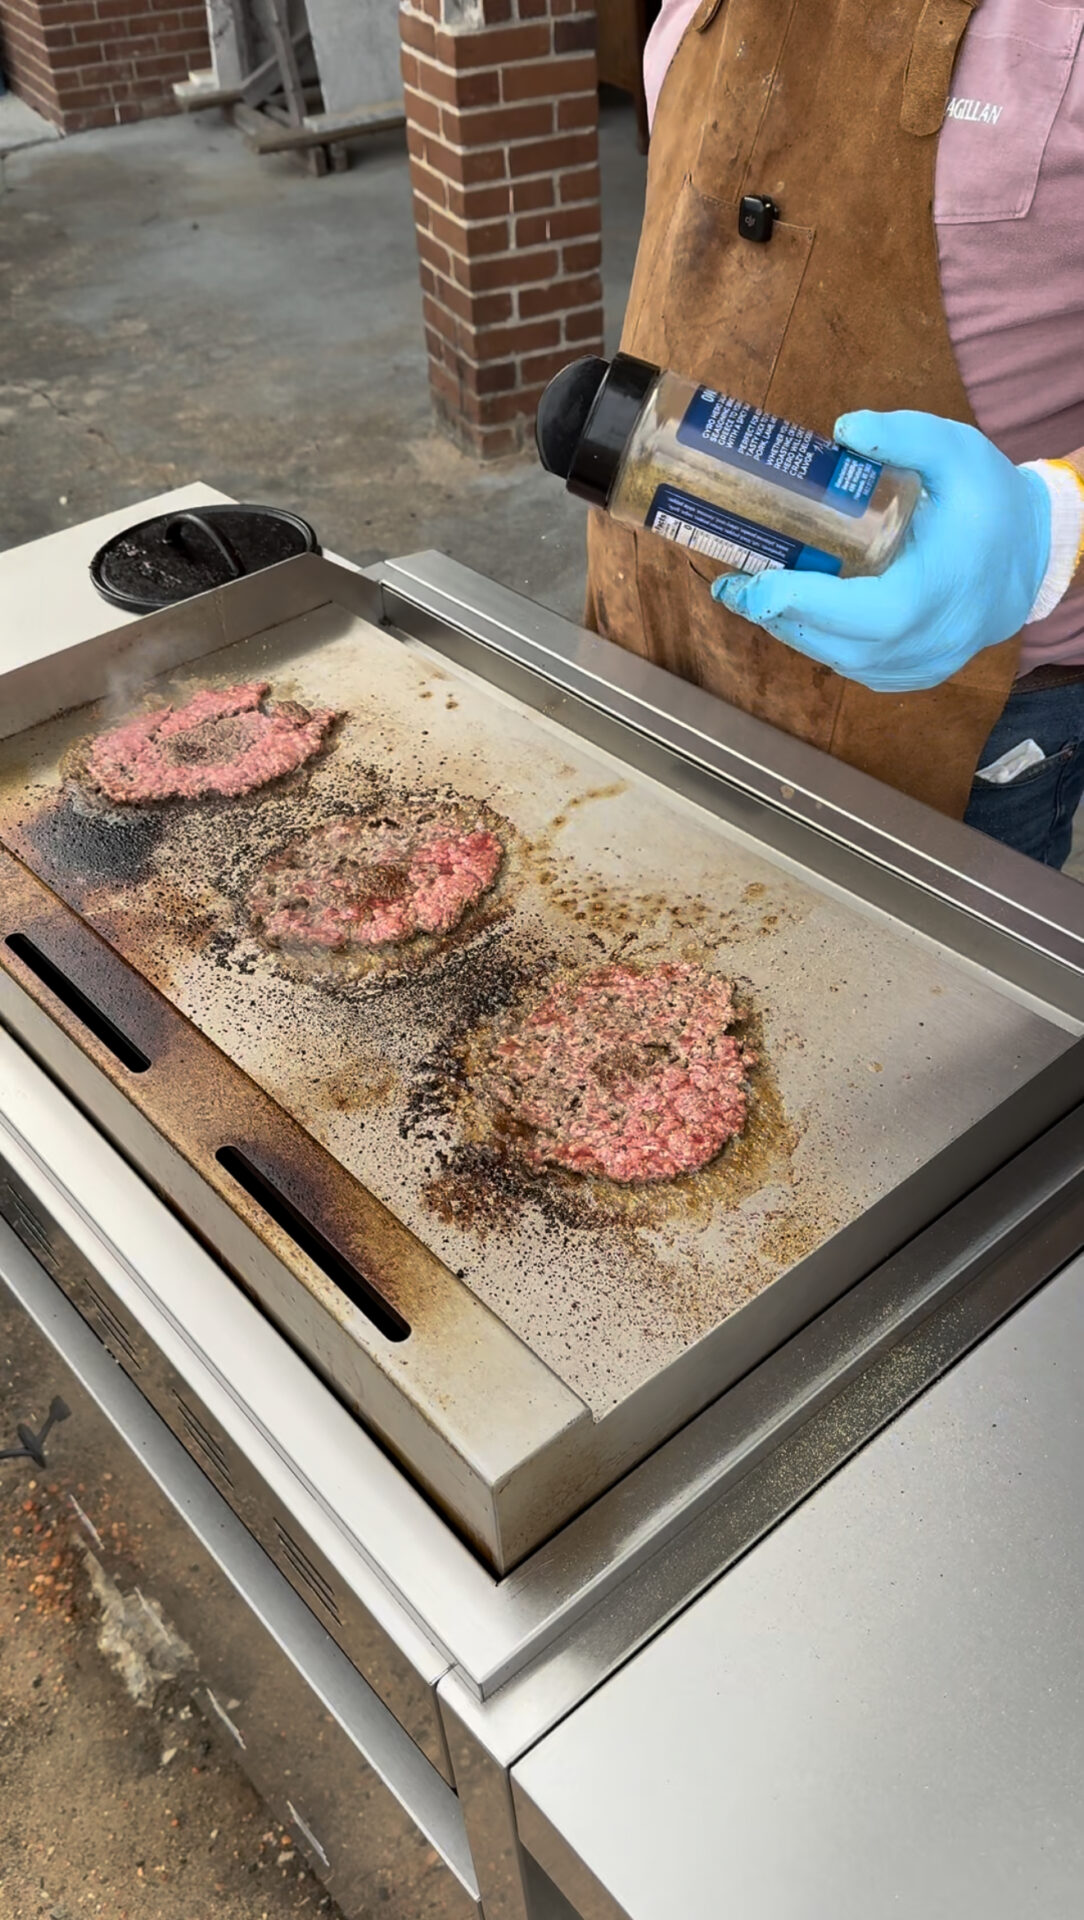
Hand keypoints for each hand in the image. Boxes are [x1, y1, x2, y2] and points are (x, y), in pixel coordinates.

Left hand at [711, 410, 1051, 692]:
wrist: (1030, 558)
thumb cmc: (991, 502)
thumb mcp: (957, 452)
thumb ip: (904, 435)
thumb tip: (842, 429)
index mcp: (941, 588)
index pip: (872, 614)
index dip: (811, 604)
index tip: (761, 584)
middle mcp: (931, 639)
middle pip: (840, 645)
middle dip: (781, 616)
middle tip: (735, 586)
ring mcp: (921, 665)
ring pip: (842, 661)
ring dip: (794, 631)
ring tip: (753, 595)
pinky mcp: (912, 674)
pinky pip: (855, 667)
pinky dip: (821, 642)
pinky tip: (795, 614)